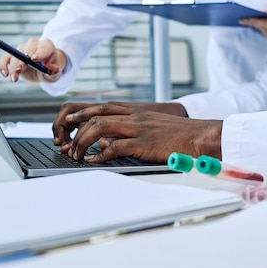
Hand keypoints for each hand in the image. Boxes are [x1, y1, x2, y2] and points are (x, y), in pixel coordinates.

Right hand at [0, 38, 65, 82]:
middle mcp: (34, 44)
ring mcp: (22, 48)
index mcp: (47, 46)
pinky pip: (5, 58)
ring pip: (15, 55)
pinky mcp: (13, 56)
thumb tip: (52, 69)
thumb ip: (54, 72)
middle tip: (19, 70)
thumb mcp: (55, 74)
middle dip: (22, 61)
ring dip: (13, 66)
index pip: (43, 47)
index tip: (33, 59)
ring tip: (14, 78)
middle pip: (27, 51)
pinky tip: (5, 74)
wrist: (43, 68)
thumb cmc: (51, 69)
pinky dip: (3, 65)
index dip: (39, 53)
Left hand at [53, 102, 221, 162]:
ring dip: (82, 142)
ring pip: (99, 128)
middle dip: (75, 128)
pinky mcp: (144, 143)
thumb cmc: (180, 134)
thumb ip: (132, 129)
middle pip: (95, 115)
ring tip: (75, 154)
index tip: (69, 123)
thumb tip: (108, 141)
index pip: (101, 107)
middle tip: (65, 143)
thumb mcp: (153, 126)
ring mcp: (138, 129)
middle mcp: (134, 116)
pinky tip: (93, 160)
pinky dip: (100, 154)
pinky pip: (115, 147)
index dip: (81, 113)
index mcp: (136, 111)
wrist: (200, 136)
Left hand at [239, 0, 266, 40]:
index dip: (252, 21)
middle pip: (264, 29)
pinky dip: (266, 31)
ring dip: (260, 28)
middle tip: (245, 20)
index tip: (242, 20)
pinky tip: (263, 26)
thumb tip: (260, 14)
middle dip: (254, 24)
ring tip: (253, 22)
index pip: (263, 22)